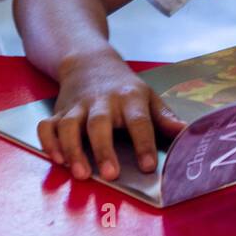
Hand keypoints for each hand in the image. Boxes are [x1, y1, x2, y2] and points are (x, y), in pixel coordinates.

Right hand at [39, 50, 185, 181]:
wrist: (90, 61)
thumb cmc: (124, 87)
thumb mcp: (148, 97)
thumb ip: (164, 118)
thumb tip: (187, 133)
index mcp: (130, 98)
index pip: (139, 121)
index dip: (144, 143)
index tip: (148, 166)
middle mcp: (102, 101)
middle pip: (100, 124)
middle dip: (104, 149)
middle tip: (110, 174)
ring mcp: (77, 106)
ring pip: (70, 125)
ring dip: (73, 149)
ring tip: (81, 173)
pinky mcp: (59, 111)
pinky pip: (48, 125)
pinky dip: (48, 142)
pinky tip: (56, 159)